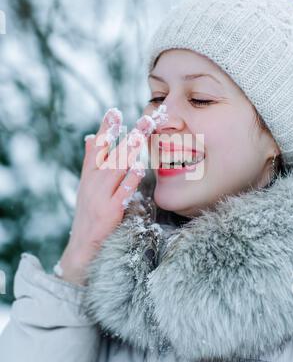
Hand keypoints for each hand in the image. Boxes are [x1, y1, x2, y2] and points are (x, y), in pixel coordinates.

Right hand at [59, 108, 150, 285]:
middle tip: (142, 119)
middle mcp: (92, 183)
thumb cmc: (87, 215)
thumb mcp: (86, 186)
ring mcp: (100, 197)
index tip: (114, 112)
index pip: (97, 148)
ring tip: (141, 135)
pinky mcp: (109, 213)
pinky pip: (121, 193)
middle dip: (125, 136)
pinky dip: (130, 180)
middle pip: (109, 155)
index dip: (105, 130)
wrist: (81, 248)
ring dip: (128, 151)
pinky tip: (139, 168)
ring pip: (115, 170)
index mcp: (89, 176)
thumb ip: (90, 161)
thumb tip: (92, 136)